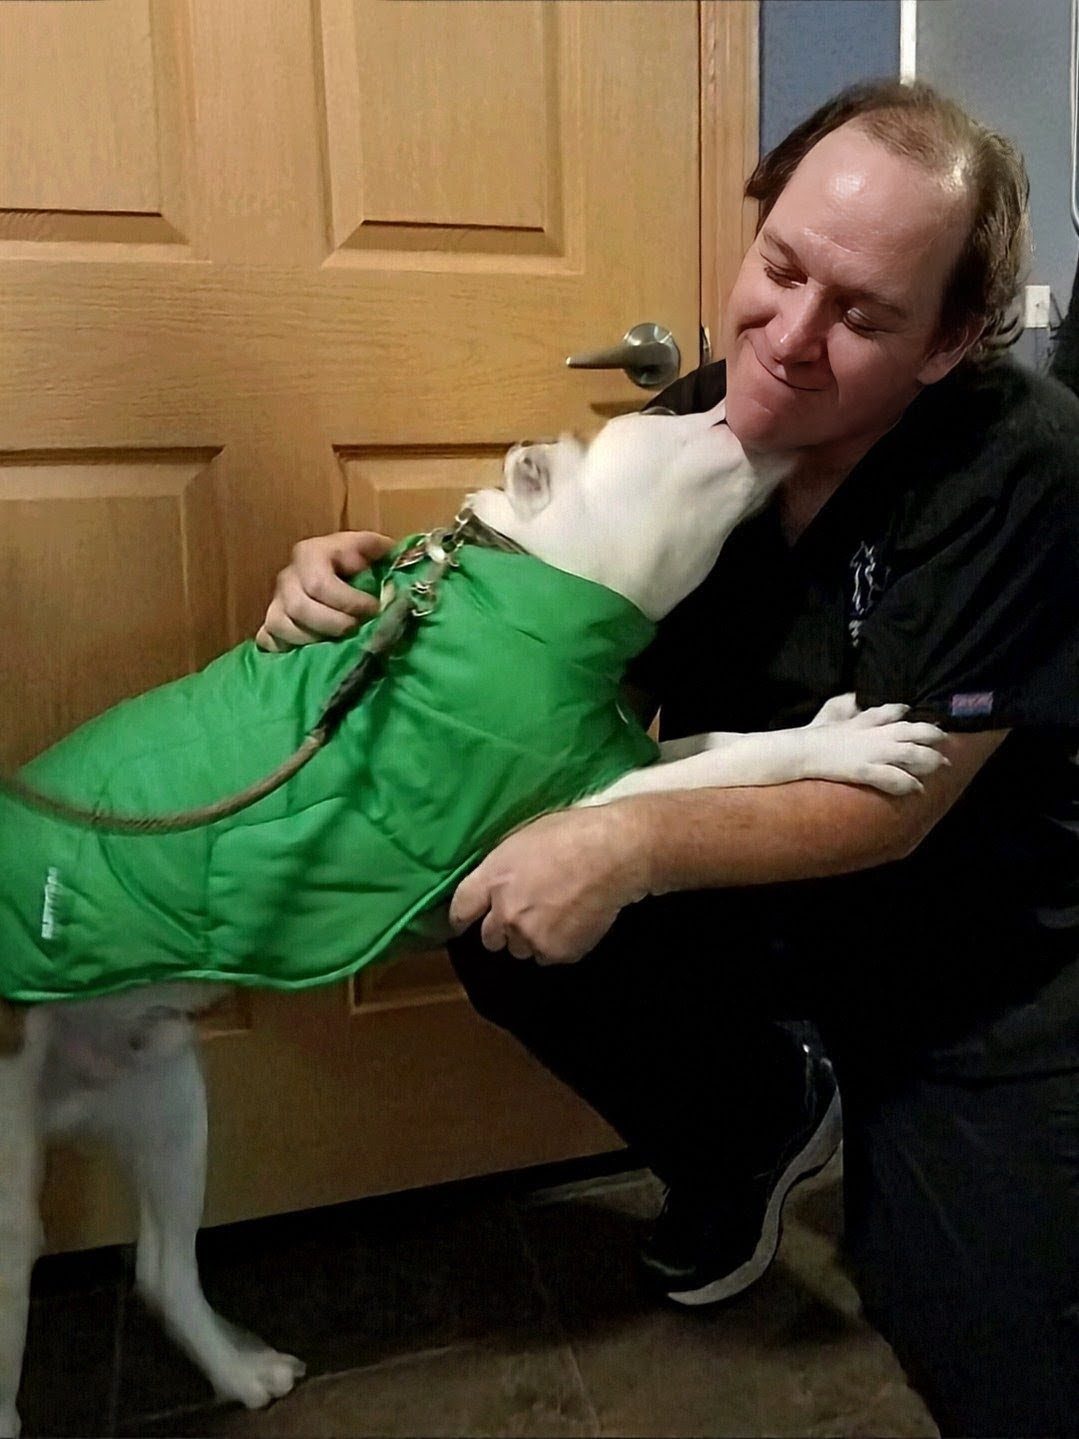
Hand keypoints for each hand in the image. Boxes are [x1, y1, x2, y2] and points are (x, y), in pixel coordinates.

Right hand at [256, 530, 395, 651]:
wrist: (335, 573)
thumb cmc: (356, 561)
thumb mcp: (369, 547)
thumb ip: (378, 548)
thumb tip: (390, 554)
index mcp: (310, 554)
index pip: (320, 584)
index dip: (349, 601)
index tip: (374, 608)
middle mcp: (287, 577)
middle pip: (299, 607)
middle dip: (334, 623)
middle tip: (357, 628)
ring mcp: (275, 602)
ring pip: (281, 626)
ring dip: (314, 638)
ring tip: (339, 640)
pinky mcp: (270, 624)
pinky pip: (268, 640)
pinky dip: (288, 648)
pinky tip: (310, 650)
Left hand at [448, 806, 650, 963]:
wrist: (614, 854)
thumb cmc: (572, 834)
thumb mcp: (523, 840)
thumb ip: (501, 868)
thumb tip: (495, 884)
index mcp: (493, 878)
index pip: (460, 910)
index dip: (462, 918)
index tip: (466, 923)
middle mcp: (505, 912)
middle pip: (489, 938)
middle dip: (502, 929)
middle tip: (526, 914)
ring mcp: (530, 936)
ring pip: (521, 950)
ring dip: (532, 938)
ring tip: (556, 916)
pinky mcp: (556, 952)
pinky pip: (549, 956)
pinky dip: (559, 945)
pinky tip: (575, 922)